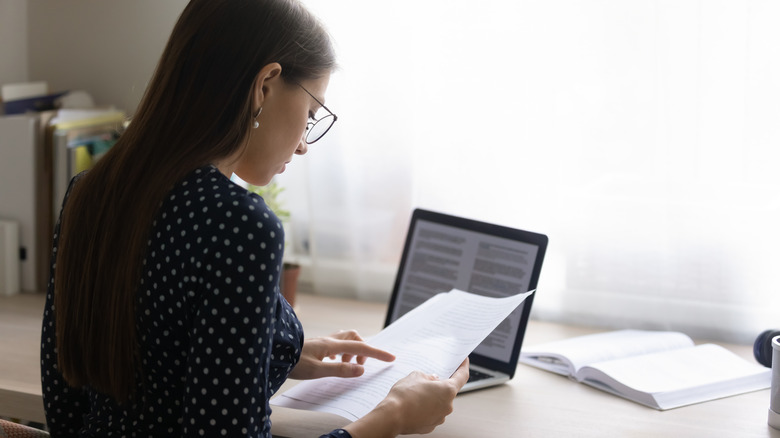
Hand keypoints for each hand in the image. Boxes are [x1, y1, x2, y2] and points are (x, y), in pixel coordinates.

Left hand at [288, 330, 394, 379]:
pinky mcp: (317, 346)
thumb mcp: (318, 370)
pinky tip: (334, 362)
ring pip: (345, 340)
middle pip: (354, 338)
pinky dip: (341, 353)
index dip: (377, 353)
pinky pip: (336, 345)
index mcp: (332, 345)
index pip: (361, 348)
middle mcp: (329, 340)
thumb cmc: (294, 363)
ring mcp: (322, 342)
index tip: (391, 358)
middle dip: (363, 350)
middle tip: (359, 366)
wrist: (275, 354)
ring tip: (345, 366)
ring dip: (351, 351)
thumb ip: (340, 370)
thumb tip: (361, 369)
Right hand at [345, 358, 469, 436]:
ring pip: (438, 403)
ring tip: (415, 393)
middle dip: (439, 385)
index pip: (462, 376)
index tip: (464, 361)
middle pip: (448, 392)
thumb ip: (428, 376)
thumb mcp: (416, 376)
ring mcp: (439, 418)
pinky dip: (425, 408)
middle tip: (427, 380)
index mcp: (447, 390)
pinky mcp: (430, 426)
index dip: (463, 366)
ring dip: (431, 398)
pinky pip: (430, 413)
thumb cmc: (404, 395)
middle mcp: (447, 406)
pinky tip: (413, 404)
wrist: (392, 416)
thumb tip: (432, 380)